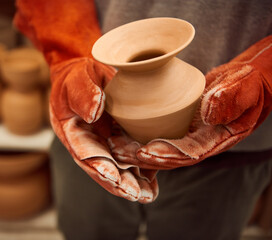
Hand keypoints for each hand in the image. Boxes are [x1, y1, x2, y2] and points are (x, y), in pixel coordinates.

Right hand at [49, 57, 158, 202]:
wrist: (88, 72)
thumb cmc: (78, 76)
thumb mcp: (76, 80)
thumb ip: (82, 95)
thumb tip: (93, 115)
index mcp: (73, 132)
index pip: (84, 153)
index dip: (98, 166)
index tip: (112, 177)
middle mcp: (89, 143)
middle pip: (103, 167)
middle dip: (118, 183)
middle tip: (135, 195)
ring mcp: (105, 142)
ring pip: (118, 166)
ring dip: (132, 182)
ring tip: (147, 195)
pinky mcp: (120, 138)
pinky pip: (130, 156)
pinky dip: (142, 169)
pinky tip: (153, 180)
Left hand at [109, 36, 271, 168]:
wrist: (241, 82)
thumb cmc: (246, 83)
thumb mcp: (245, 85)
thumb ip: (231, 98)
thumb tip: (207, 112)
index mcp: (216, 140)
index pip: (189, 154)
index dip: (167, 155)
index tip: (144, 152)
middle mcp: (199, 143)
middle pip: (168, 157)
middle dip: (143, 157)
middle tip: (118, 151)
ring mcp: (187, 135)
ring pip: (159, 148)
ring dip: (136, 149)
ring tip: (113, 145)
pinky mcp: (178, 125)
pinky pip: (157, 134)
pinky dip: (139, 135)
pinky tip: (120, 130)